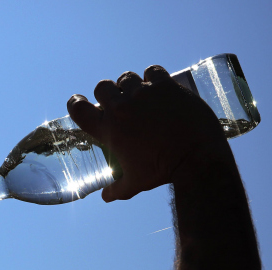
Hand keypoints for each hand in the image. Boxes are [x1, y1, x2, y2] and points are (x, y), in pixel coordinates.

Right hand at [67, 65, 228, 200]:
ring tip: (140, 95)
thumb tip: (106, 196)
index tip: (81, 103)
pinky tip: (158, 87)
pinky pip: (152, 71)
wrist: (195, 157)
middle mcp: (121, 108)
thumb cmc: (162, 171)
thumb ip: (117, 189)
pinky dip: (153, 77)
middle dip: (107, 93)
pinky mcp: (165, 86)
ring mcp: (143, 94)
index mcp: (108, 129)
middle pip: (102, 87)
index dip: (76, 103)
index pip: (78, 109)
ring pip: (127, 77)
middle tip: (119, 102)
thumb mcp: (135, 184)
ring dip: (130, 85)